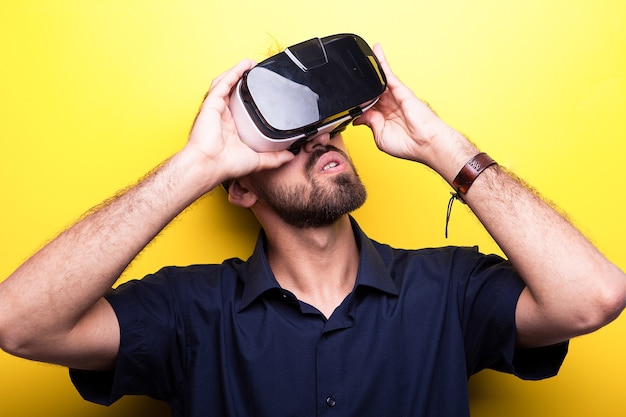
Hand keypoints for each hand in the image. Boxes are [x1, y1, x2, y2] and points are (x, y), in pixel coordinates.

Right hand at [185, 59, 294, 188]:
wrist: (210, 165)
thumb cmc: (226, 165)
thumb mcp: (258, 161)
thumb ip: (274, 158)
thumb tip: (290, 155)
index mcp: (232, 128)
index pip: (242, 107)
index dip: (251, 97)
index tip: (264, 92)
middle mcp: (223, 116)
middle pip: (234, 92)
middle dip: (245, 81)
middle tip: (259, 74)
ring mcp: (216, 108)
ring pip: (227, 84)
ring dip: (238, 72)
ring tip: (252, 64)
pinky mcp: (212, 103)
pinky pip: (223, 83)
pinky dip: (233, 72)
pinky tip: (244, 65)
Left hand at [354, 44, 472, 172]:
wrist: (425, 143)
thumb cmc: (408, 144)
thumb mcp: (379, 136)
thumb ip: (369, 123)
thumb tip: (358, 116)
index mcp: (383, 118)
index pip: (367, 105)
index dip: (358, 100)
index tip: (347, 97)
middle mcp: (389, 106)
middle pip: (371, 91)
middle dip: (362, 85)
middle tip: (349, 75)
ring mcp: (395, 97)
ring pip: (379, 80)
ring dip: (371, 68)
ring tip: (360, 55)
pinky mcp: (400, 90)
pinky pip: (388, 74)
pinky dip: (382, 62)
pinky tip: (375, 51)